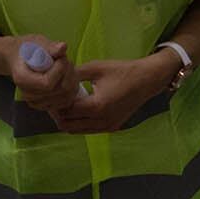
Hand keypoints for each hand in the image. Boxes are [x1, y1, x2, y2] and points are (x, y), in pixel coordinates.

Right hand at [6, 34, 81, 113]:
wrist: (20, 59)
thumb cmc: (28, 49)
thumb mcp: (37, 42)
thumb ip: (50, 47)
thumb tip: (63, 47)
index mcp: (22, 79)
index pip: (48, 83)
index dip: (60, 70)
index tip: (61, 57)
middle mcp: (28, 94)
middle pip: (59, 91)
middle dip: (69, 74)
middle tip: (67, 60)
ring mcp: (36, 102)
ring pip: (66, 98)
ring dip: (73, 81)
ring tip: (67, 68)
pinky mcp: (44, 105)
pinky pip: (66, 102)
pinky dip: (72, 89)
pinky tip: (68, 77)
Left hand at [50, 54, 173, 133]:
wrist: (147, 80)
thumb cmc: (123, 71)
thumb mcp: (96, 67)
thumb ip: (74, 74)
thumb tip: (56, 76)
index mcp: (97, 106)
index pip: (66, 112)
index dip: (56, 105)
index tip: (52, 95)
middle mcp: (102, 121)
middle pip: (69, 126)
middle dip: (59, 115)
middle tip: (56, 102)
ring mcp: (108, 127)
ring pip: (78, 131)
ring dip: (70, 120)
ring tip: (67, 105)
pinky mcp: (112, 127)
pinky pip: (89, 130)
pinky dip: (80, 122)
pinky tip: (80, 108)